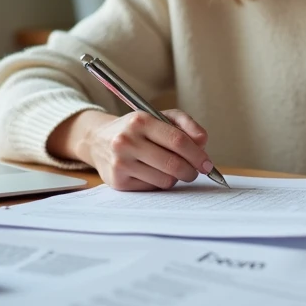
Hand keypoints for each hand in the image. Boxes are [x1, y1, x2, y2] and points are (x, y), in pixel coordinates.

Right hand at [70, 109, 214, 190]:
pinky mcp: (117, 181)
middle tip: (195, 171)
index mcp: (140, 120)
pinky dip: (158, 183)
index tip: (207, 164)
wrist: (97, 139)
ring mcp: (120, 162)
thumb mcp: (159, 116)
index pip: (177, 141)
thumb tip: (203, 142)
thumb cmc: (136, 128)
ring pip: (165, 180)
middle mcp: (126, 141)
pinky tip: (152, 173)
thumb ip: (185, 124)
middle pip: (173, 164)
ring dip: (175, 177)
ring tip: (170, 169)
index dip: (197, 155)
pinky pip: (152, 188)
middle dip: (191, 171)